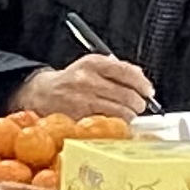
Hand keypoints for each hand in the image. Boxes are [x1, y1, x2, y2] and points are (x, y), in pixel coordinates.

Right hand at [14, 55, 155, 120]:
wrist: (41, 94)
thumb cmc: (71, 81)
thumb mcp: (91, 67)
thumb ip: (117, 69)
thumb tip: (142, 79)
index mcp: (92, 63)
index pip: (127, 72)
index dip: (142, 83)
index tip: (148, 91)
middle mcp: (87, 80)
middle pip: (127, 95)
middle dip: (138, 103)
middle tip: (137, 106)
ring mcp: (83, 100)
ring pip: (121, 112)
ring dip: (129, 116)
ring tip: (126, 115)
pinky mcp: (79, 118)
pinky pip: (108, 125)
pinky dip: (116, 126)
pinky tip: (114, 123)